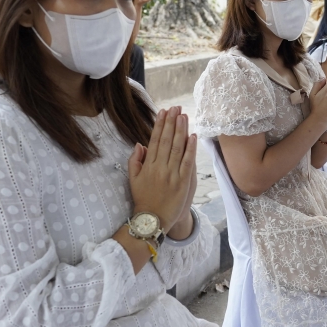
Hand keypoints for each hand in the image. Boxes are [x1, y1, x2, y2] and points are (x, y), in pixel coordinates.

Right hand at [128, 106, 195, 233]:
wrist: (152, 219)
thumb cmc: (143, 199)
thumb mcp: (133, 179)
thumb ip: (135, 161)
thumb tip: (140, 144)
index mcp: (148, 165)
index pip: (154, 140)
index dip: (159, 125)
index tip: (163, 112)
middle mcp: (159, 167)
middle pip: (166, 140)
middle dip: (171, 122)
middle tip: (176, 108)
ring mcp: (171, 174)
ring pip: (177, 148)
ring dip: (181, 130)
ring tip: (184, 116)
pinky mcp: (182, 182)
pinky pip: (187, 162)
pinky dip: (190, 149)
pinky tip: (193, 136)